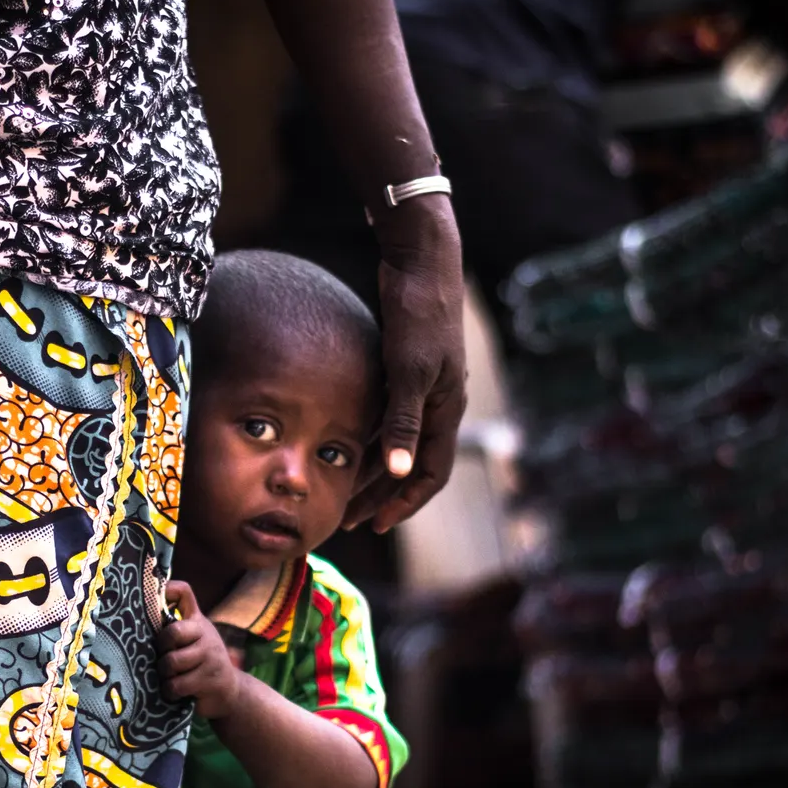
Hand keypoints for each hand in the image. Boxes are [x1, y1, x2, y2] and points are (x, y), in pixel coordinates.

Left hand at [157, 580, 245, 719]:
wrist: (230, 690)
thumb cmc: (201, 662)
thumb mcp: (192, 639)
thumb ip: (175, 627)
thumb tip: (142, 612)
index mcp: (196, 621)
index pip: (183, 592)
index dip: (166, 590)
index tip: (155, 599)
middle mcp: (205, 633)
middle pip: (172, 632)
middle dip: (161, 647)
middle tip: (162, 656)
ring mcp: (210, 656)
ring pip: (172, 662)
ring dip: (165, 674)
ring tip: (169, 677)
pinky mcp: (210, 680)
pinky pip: (177, 685)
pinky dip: (170, 691)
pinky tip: (175, 691)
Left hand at [345, 193, 467, 533]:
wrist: (421, 262)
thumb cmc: (418, 313)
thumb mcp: (407, 369)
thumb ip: (403, 420)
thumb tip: (400, 471)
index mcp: (446, 409)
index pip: (431, 474)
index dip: (404, 504)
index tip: (375, 525)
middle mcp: (439, 404)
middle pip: (411, 465)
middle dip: (381, 495)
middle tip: (347, 517)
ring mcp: (425, 387)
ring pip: (399, 443)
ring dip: (373, 469)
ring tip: (341, 488)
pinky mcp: (408, 369)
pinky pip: (389, 417)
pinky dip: (370, 437)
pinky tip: (343, 444)